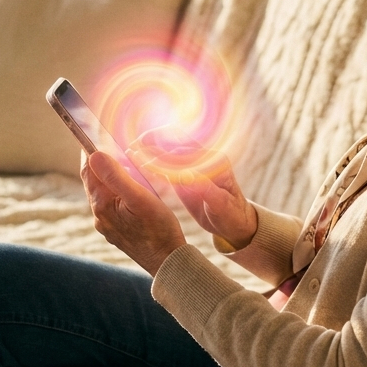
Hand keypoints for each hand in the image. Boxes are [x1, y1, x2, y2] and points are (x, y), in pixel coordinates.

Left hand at [81, 150, 185, 275]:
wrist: (168, 263)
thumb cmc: (159, 230)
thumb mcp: (140, 198)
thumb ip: (117, 176)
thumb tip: (95, 155)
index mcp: (102, 205)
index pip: (88, 170)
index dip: (88, 150)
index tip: (91, 133)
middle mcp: (100, 216)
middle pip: (93, 182)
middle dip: (98, 163)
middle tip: (108, 143)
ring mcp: (108, 225)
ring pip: (102, 194)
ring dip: (108, 178)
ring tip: (121, 163)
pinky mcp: (117, 231)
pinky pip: (111, 205)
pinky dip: (116, 192)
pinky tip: (129, 189)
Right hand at [129, 127, 256, 250]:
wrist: (235, 223)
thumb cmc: (232, 216)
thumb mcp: (221, 205)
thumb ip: (206, 190)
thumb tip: (186, 175)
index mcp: (215, 162)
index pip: (186, 152)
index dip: (164, 155)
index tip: (146, 160)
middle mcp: (205, 159)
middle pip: (176, 143)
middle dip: (154, 143)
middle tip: (133, 147)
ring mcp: (195, 165)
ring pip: (169, 151)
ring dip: (151, 149)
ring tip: (131, 151)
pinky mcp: (187, 174)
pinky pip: (168, 164)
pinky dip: (153, 162)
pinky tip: (138, 163)